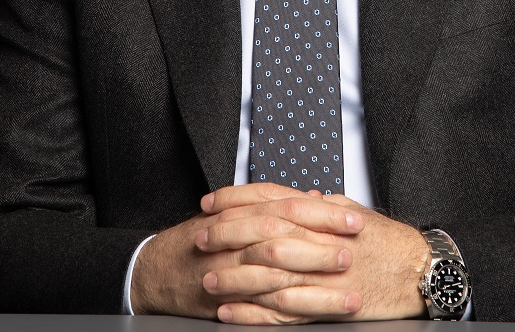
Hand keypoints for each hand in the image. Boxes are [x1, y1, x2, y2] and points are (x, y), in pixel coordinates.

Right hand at [130, 184, 364, 319]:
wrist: (157, 269)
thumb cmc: (201, 238)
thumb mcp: (238, 212)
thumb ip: (277, 204)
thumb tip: (316, 195)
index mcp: (245, 212)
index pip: (291, 206)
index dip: (325, 213)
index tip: (356, 219)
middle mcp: (238, 237)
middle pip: (286, 236)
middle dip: (324, 245)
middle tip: (356, 249)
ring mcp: (232, 270)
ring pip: (278, 275)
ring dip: (317, 287)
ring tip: (350, 293)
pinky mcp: (229, 302)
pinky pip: (263, 309)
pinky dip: (291, 313)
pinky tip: (317, 319)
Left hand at [203, 185, 430, 322]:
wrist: (418, 270)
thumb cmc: (385, 241)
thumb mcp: (351, 211)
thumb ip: (321, 206)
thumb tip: (300, 197)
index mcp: (322, 212)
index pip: (270, 198)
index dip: (235, 199)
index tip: (210, 203)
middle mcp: (319, 239)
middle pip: (263, 232)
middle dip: (226, 236)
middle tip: (199, 238)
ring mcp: (322, 274)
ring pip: (269, 274)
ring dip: (233, 278)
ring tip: (207, 280)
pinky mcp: (328, 306)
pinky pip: (284, 312)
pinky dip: (254, 314)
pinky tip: (231, 314)